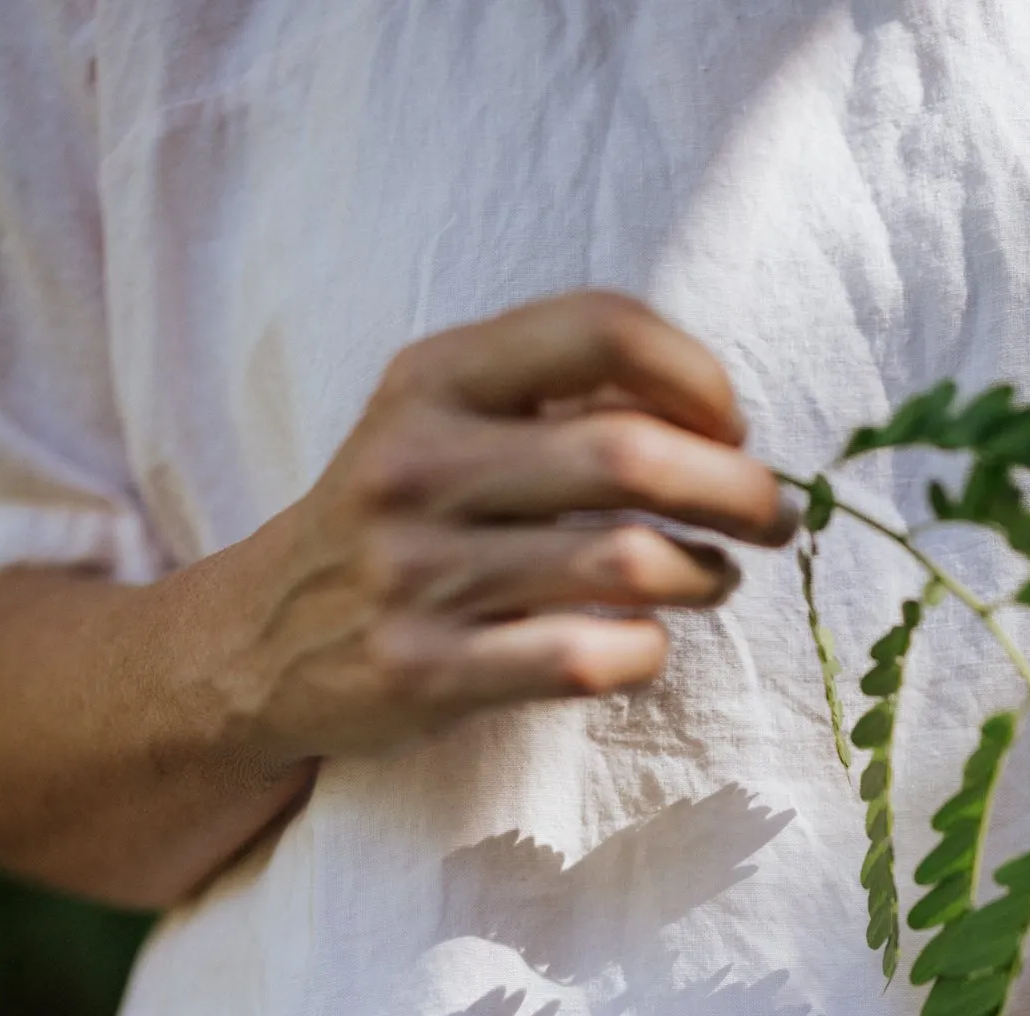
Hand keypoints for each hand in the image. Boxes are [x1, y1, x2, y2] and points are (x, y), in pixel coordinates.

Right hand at [218, 291, 794, 760]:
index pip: (600, 330)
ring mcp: (416, 574)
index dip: (698, 376)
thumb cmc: (388, 523)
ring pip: (625, 566)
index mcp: (431, 379)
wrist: (253, 643)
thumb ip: (551, 399)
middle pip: (631, 457)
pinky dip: (644, 654)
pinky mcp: (425, 672)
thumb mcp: (435, 424)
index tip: (733, 426)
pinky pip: (587, 660)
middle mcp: (417, 465)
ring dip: (705, 576)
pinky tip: (646, 646)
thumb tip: (716, 421)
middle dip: (736, 491)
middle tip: (775, 517)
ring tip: (716, 579)